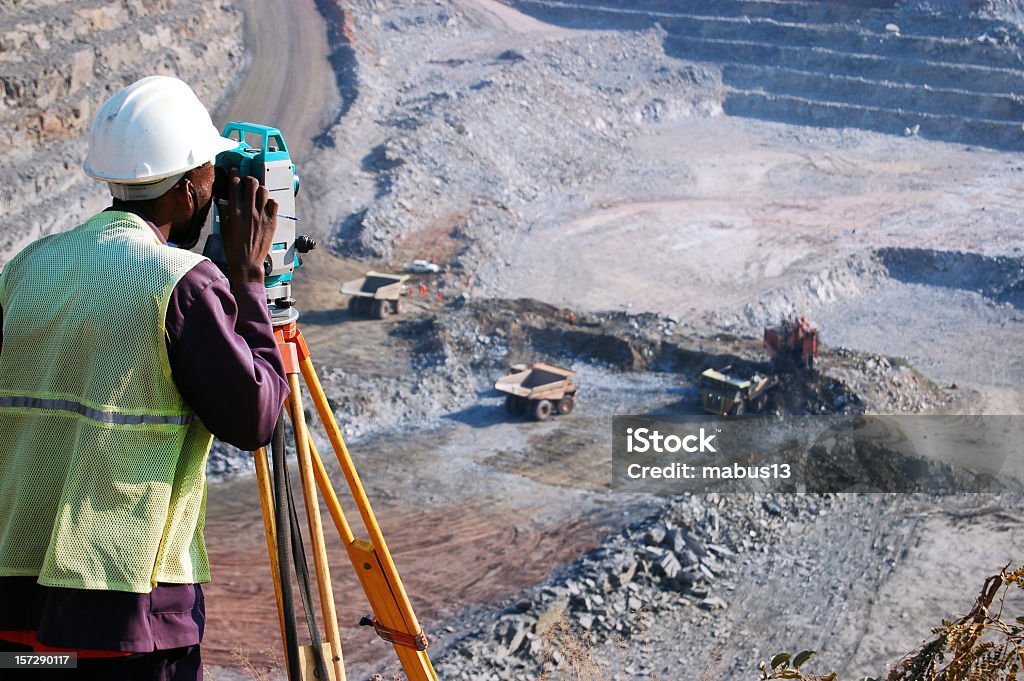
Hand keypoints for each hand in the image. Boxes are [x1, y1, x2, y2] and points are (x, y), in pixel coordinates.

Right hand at [220, 168, 278, 284]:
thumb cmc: (234, 248)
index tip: (234, 171)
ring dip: (260, 189)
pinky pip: (274, 203)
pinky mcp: (272, 222)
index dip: (235, 174)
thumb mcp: (224, 228)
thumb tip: (222, 200)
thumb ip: (224, 212)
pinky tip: (266, 204)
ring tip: (257, 192)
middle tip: (247, 181)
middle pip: (252, 184)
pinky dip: (270, 201)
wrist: (247, 262)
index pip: (235, 185)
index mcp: (235, 212)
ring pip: (264, 191)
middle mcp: (249, 211)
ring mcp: (262, 216)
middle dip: (249, 179)